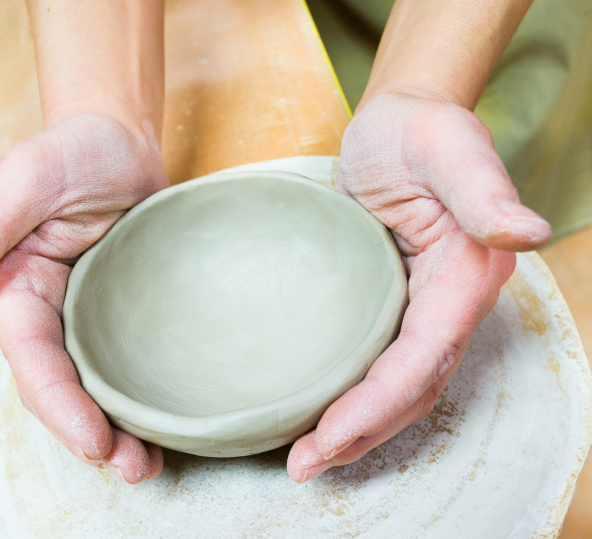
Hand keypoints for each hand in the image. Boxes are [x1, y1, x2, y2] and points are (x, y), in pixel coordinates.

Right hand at [0, 113, 168, 482]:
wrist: (121, 142)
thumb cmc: (72, 151)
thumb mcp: (27, 180)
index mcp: (17, 294)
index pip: (33, 362)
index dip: (59, 406)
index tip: (95, 442)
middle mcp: (51, 315)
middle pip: (65, 388)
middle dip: (92, 434)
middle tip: (135, 469)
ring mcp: (91, 318)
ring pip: (99, 386)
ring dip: (121, 429)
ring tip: (151, 466)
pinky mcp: (128, 314)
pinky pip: (131, 362)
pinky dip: (144, 396)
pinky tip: (169, 422)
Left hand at [287, 93, 550, 481]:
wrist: (397, 127)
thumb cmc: (419, 131)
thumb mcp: (448, 148)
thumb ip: (483, 191)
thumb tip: (527, 234)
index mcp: (465, 278)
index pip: (422, 359)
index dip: (377, 406)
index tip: (326, 439)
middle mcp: (447, 304)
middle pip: (410, 388)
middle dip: (360, 433)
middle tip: (302, 468)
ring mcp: (420, 308)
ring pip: (395, 385)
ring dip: (354, 426)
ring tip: (304, 458)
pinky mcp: (391, 304)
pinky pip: (375, 362)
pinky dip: (349, 394)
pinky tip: (316, 409)